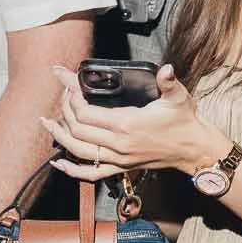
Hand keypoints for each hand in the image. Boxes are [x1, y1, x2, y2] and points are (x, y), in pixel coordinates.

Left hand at [42, 65, 225, 180]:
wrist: (193, 148)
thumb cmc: (185, 121)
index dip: (72, 97)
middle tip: (64, 94)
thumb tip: (166, 68)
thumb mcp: (179, 97)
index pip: (86, 112)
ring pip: (78, 151)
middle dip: (65, 110)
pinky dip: (71, 170)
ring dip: (59, 136)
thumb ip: (169, 82)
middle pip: (77, 129)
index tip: (68, 82)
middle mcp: (118, 144)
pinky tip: (59, 163)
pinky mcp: (121, 167)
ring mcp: (118, 158)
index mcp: (128, 124)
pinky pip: (90, 174)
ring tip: (48, 122)